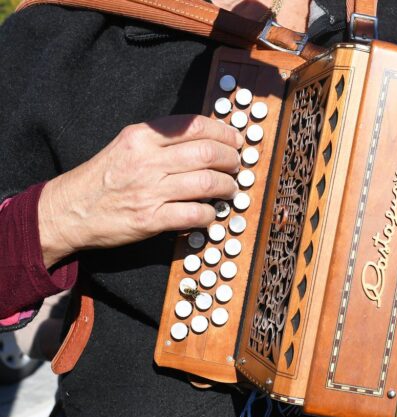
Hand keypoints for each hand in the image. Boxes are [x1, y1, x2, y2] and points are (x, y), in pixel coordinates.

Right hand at [38, 115, 243, 267]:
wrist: (69, 210)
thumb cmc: (104, 177)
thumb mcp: (127, 145)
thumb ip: (162, 139)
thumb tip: (207, 137)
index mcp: (141, 136)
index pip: (195, 126)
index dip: (224, 132)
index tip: (236, 141)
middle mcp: (146, 160)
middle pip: (208, 153)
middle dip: (231, 160)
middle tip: (237, 166)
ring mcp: (149, 191)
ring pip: (208, 183)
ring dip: (228, 188)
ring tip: (230, 190)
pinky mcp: (150, 220)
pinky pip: (195, 214)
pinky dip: (210, 214)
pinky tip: (210, 213)